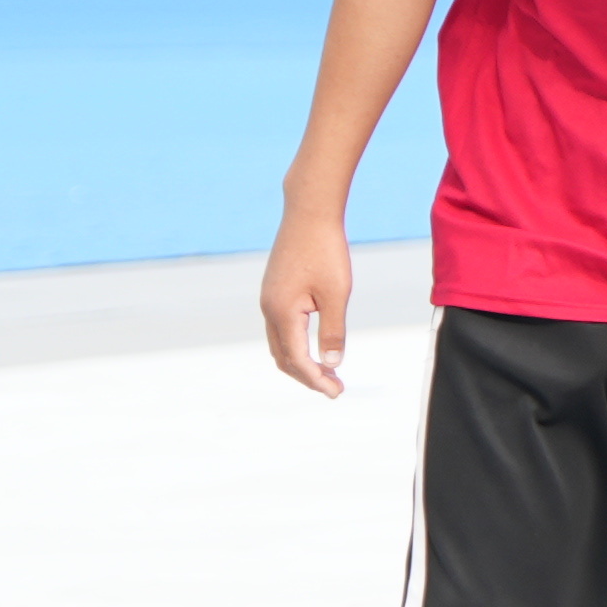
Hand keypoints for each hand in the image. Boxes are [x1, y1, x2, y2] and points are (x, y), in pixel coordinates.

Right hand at [259, 208, 352, 397]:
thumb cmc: (326, 251)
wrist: (309, 213)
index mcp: (282, 312)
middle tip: (335, 388)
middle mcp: (268, 309)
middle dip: (307, 376)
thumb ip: (333, 331)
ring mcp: (268, 300)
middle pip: (283, 357)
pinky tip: (315, 346)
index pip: (297, 359)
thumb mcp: (337, 294)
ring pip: (280, 344)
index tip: (337, 393)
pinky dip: (296, 345)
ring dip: (301, 362)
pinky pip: (281, 328)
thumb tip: (332, 364)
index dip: (316, 380)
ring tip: (329, 373)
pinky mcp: (274, 291)